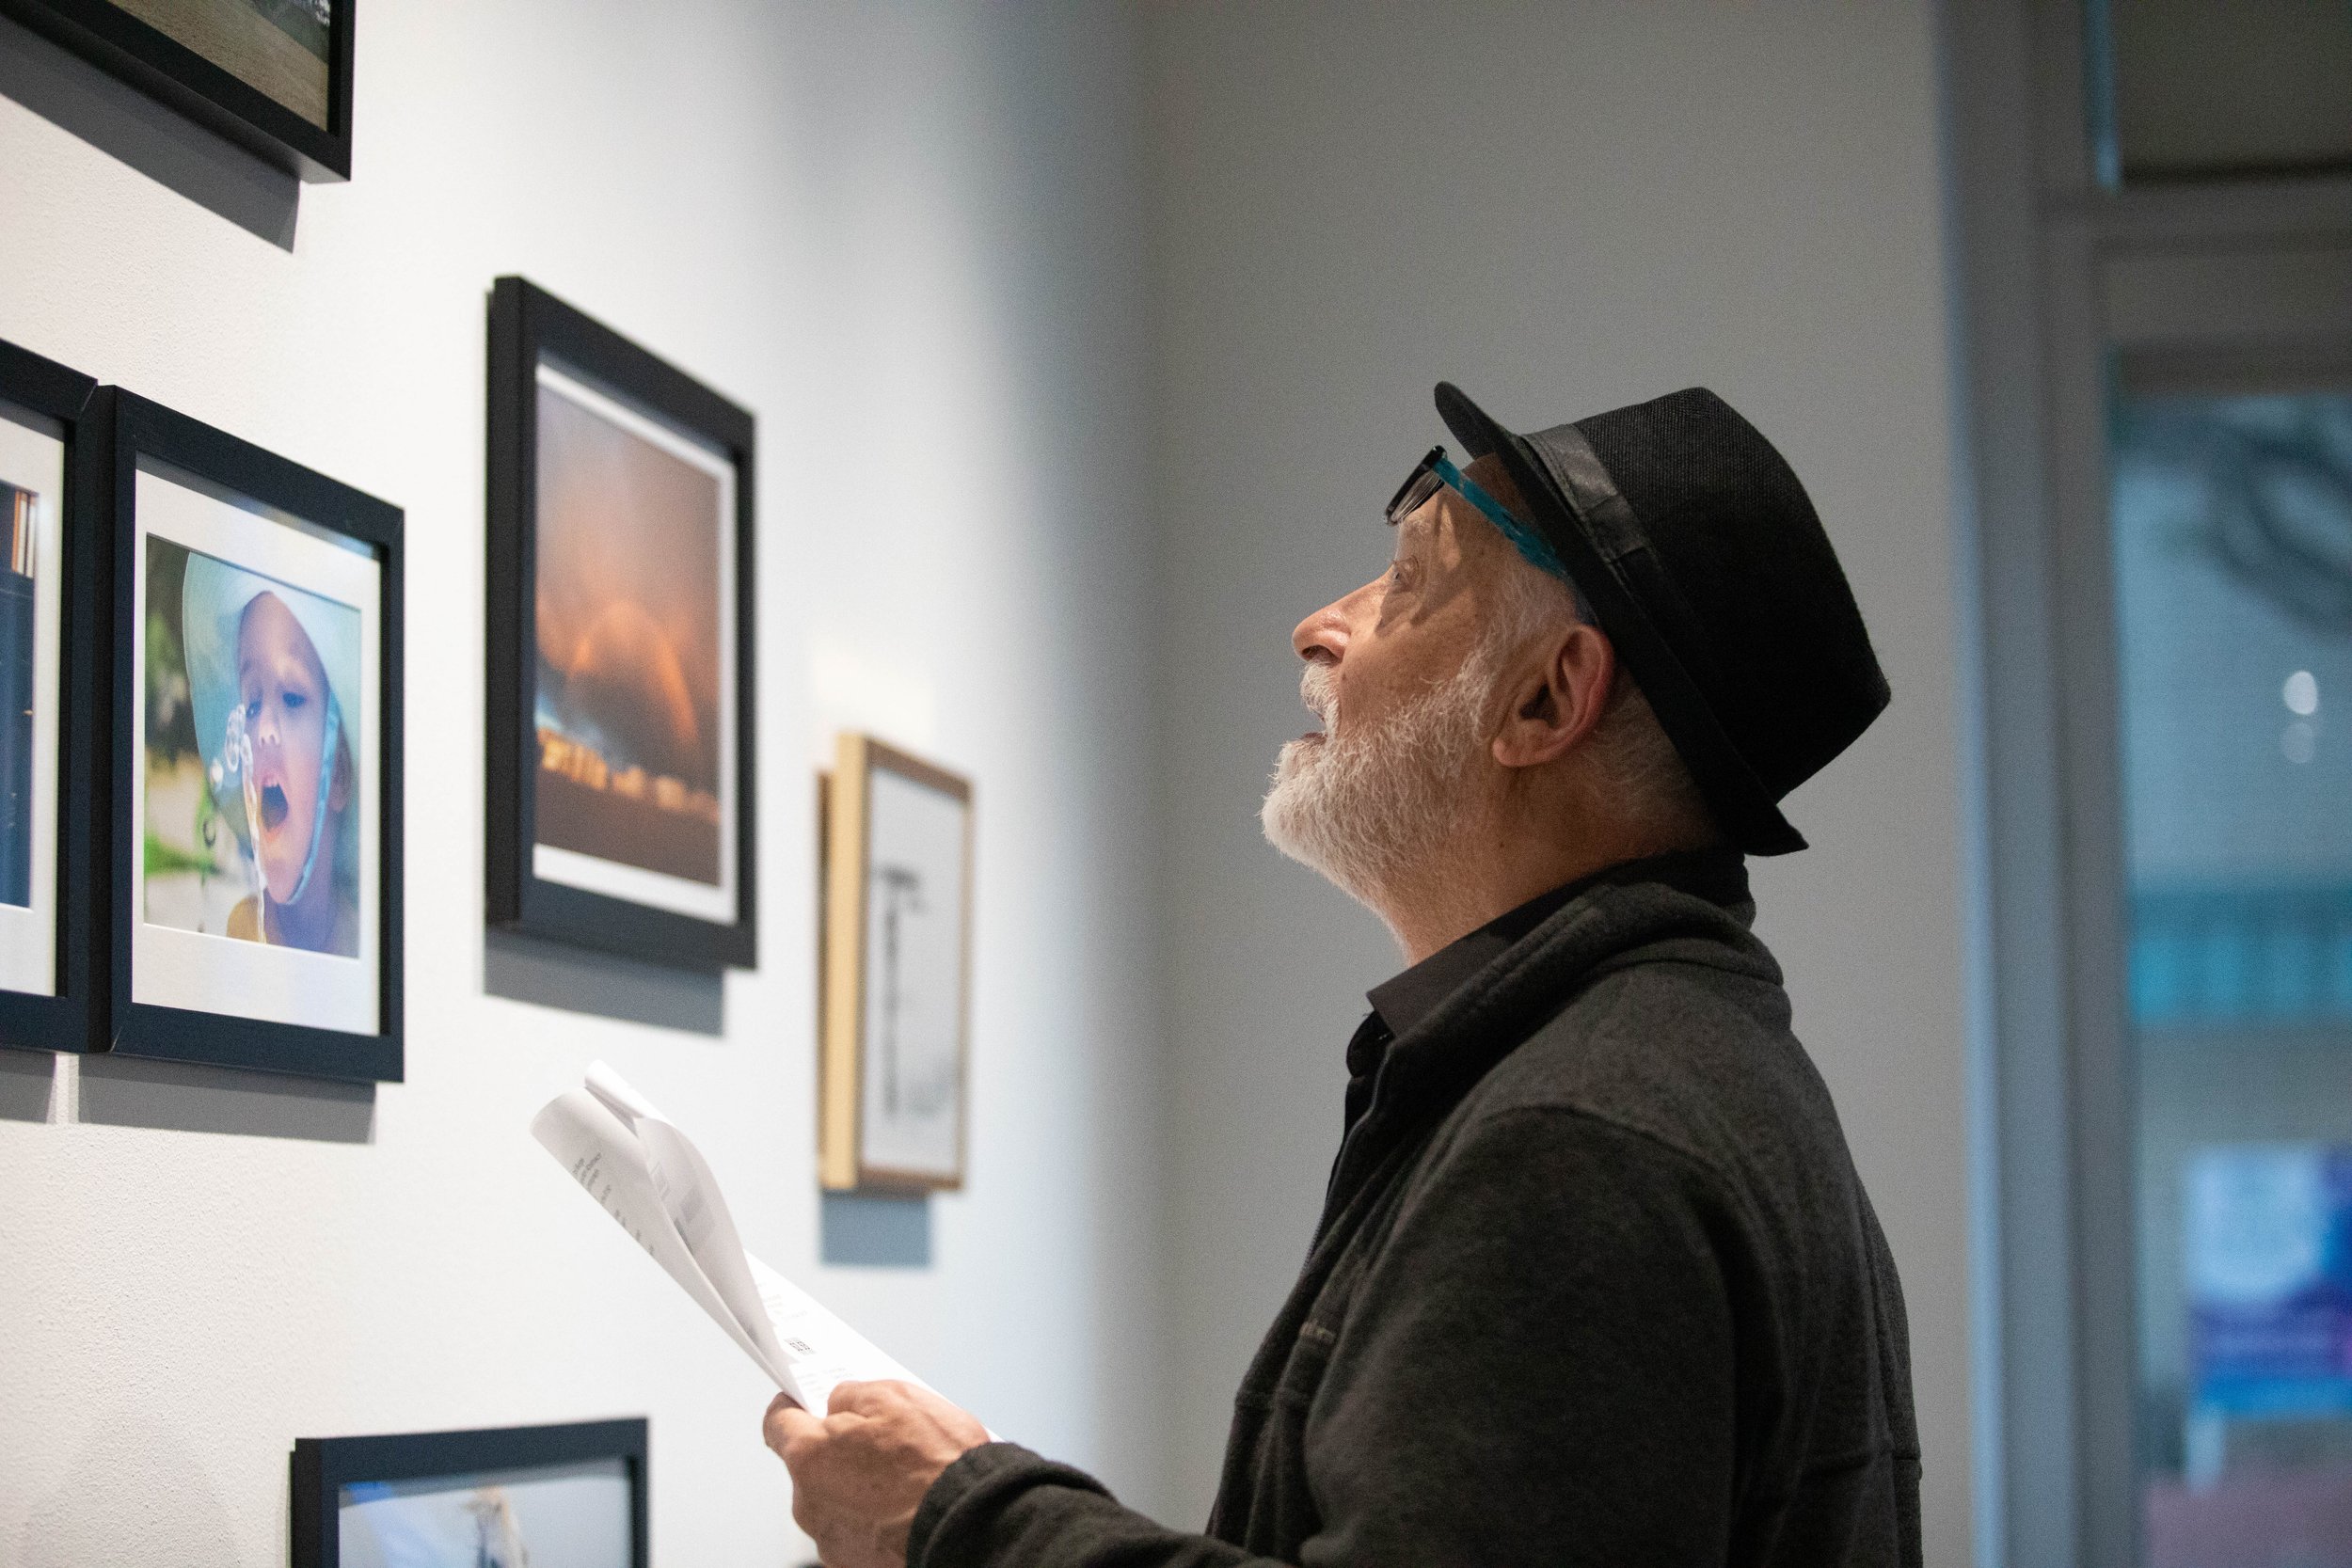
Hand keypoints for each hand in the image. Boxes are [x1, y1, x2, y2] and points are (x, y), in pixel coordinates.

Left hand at [765, 1381, 990, 1567]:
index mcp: (809, 1456)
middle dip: (837, 1450)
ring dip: (857, 1487)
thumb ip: (851, 1395)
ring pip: (833, 1499)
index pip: (777, 1423)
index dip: (792, 1407)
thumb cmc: (935, 1463)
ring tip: (903, 1478)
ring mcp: (831, 1539)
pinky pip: (855, 1529)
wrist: (969, 1523)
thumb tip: (839, 1404)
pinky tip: (904, 1506)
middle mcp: (809, 1503)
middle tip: (879, 1441)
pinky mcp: (854, 1563)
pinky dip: (873, 1518)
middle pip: (810, 1465)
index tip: (802, 1402)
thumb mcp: (894, 1396)